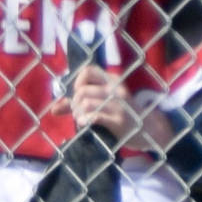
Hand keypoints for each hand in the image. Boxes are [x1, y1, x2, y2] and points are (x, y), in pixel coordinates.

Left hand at [49, 65, 177, 151]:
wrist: (147, 130)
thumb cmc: (120, 114)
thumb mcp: (103, 103)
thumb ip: (78, 103)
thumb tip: (53, 109)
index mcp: (112, 80)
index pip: (88, 70)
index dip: (77, 82)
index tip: (77, 95)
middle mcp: (116, 89)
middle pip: (82, 91)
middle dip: (74, 103)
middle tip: (78, 112)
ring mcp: (118, 105)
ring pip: (85, 103)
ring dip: (77, 113)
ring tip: (81, 118)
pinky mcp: (118, 120)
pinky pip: (94, 116)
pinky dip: (84, 120)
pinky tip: (83, 124)